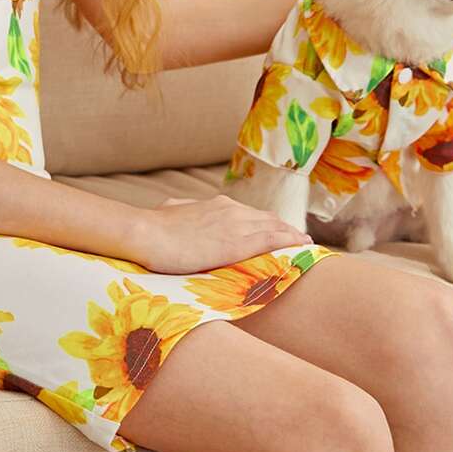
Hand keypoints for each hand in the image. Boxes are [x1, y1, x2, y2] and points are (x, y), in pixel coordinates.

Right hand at [130, 194, 313, 274]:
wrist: (147, 234)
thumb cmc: (154, 227)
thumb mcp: (172, 213)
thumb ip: (183, 212)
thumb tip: (177, 211)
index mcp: (217, 205)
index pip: (251, 214)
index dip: (268, 223)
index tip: (279, 229)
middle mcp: (231, 211)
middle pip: (268, 219)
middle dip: (285, 229)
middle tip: (300, 239)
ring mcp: (236, 225)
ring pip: (274, 227)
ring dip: (292, 235)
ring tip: (306, 244)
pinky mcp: (237, 243)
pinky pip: (271, 239)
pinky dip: (290, 241)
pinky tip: (303, 246)